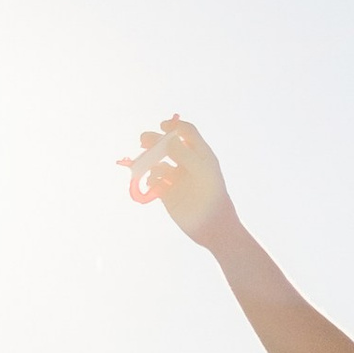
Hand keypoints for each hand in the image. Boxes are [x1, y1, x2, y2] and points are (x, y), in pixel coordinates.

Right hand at [121, 112, 235, 245]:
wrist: (212, 226)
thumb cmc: (211, 197)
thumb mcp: (201, 171)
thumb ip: (184, 154)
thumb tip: (168, 138)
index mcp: (200, 154)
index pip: (186, 132)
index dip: (174, 126)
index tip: (162, 126)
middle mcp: (187, 163)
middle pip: (167, 144)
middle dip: (154, 141)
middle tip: (143, 140)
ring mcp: (176, 177)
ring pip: (157, 162)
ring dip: (148, 160)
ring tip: (141, 163)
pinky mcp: (167, 192)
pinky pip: (153, 179)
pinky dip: (149, 178)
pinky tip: (151, 182)